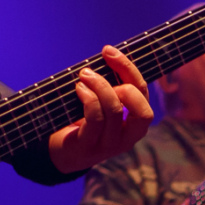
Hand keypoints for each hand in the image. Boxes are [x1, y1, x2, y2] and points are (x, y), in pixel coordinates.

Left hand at [49, 45, 155, 173]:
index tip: (108, 51)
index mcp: (136, 122)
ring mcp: (110, 144)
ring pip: (115, 110)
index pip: (142, 91)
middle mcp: (129, 136)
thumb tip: (108, 56)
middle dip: (121, 80)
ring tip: (84, 76)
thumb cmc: (84, 122)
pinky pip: (95, 119)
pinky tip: (79, 89)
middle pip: (141, 106)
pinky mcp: (90, 147)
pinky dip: (88, 98)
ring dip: (100, 86)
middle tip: (96, 73)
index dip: (128, 68)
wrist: (62, 153)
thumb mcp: (102, 104)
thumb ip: (110, 86)